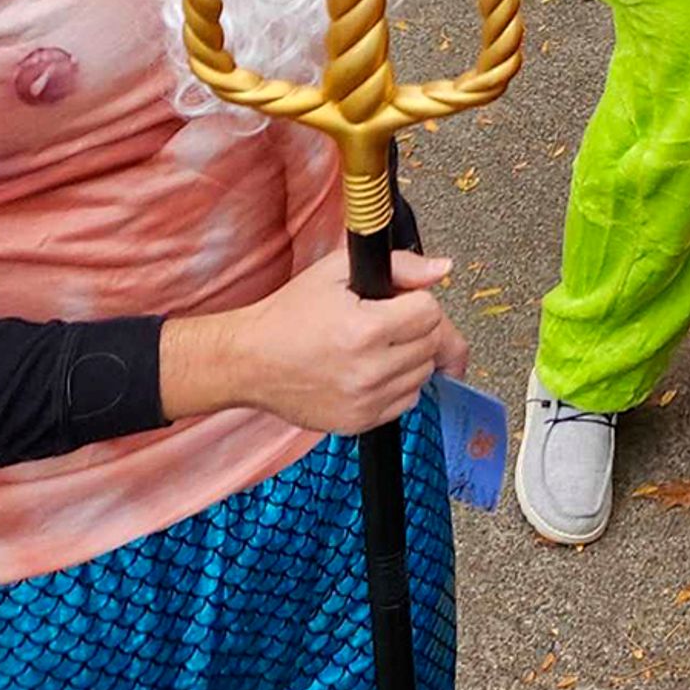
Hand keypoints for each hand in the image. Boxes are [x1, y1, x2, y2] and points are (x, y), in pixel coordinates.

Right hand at [163, 245, 466, 437]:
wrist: (248, 361)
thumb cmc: (287, 316)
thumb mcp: (336, 272)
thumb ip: (398, 266)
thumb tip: (441, 268)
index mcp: (366, 329)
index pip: (431, 313)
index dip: (417, 301)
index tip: (400, 301)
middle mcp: (369, 370)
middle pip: (432, 344)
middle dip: (418, 328)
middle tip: (390, 322)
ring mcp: (366, 400)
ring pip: (424, 373)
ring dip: (411, 356)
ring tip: (377, 345)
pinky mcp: (360, 422)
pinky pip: (408, 401)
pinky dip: (399, 384)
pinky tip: (372, 369)